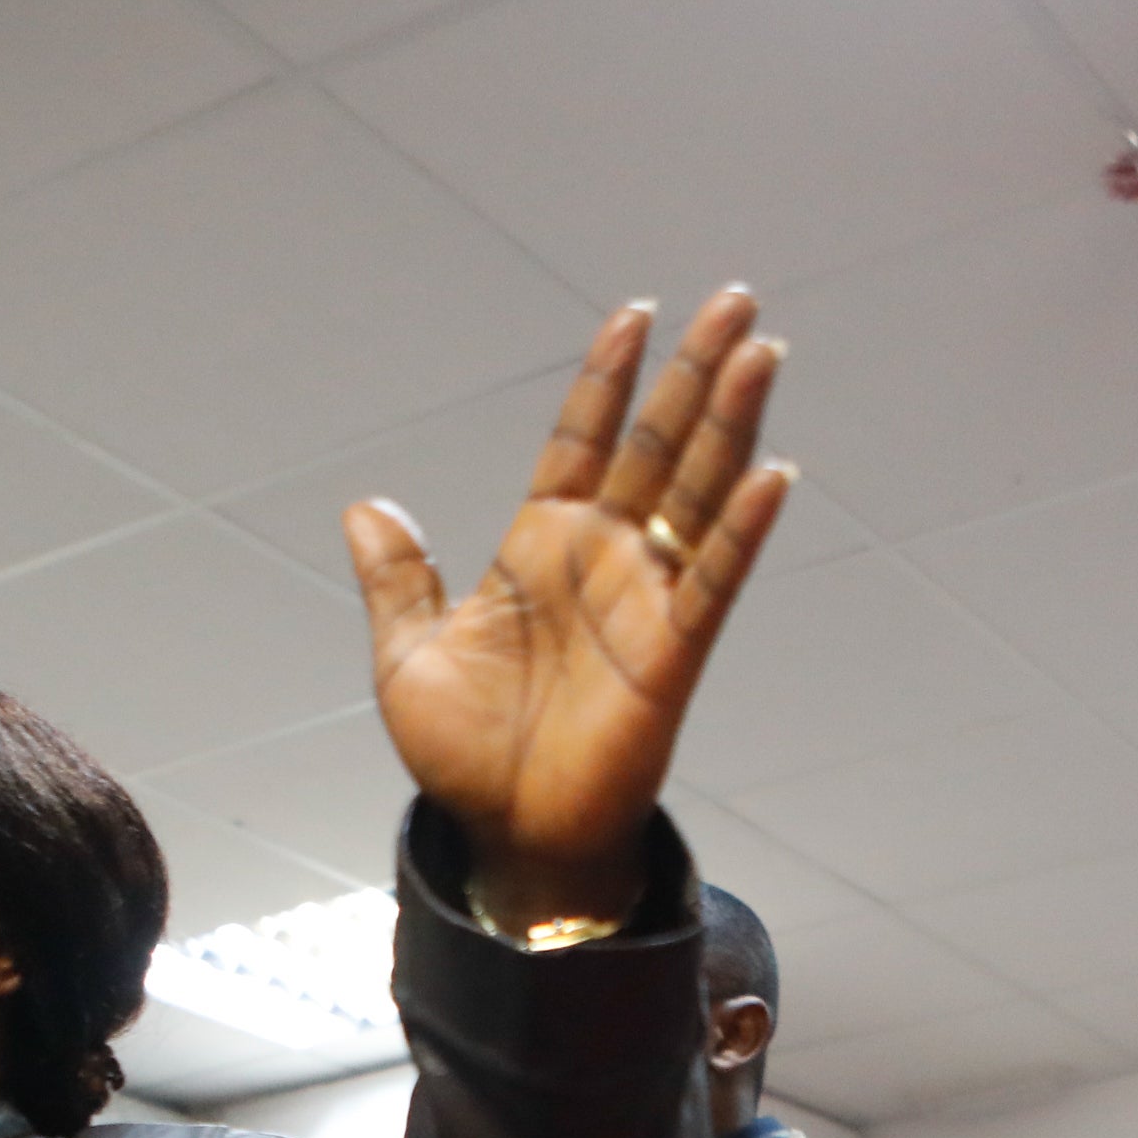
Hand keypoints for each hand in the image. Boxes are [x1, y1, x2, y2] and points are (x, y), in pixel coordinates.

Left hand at [350, 291, 792, 919]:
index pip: (583, 440)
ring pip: (698, 493)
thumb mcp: (410, 658)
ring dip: (732, 423)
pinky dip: (743, 530)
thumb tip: (365, 508)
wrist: (505, 837)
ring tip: (762, 350)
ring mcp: (643, 601)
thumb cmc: (464, 756)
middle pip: (659, 446)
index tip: (635, 314)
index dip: (608, 380)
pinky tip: (772, 474)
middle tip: (736, 300)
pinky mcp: (671, 655)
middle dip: (694, 374)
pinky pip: (714, 581)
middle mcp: (602, 560)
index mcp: (540, 546)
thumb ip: (400, 580)